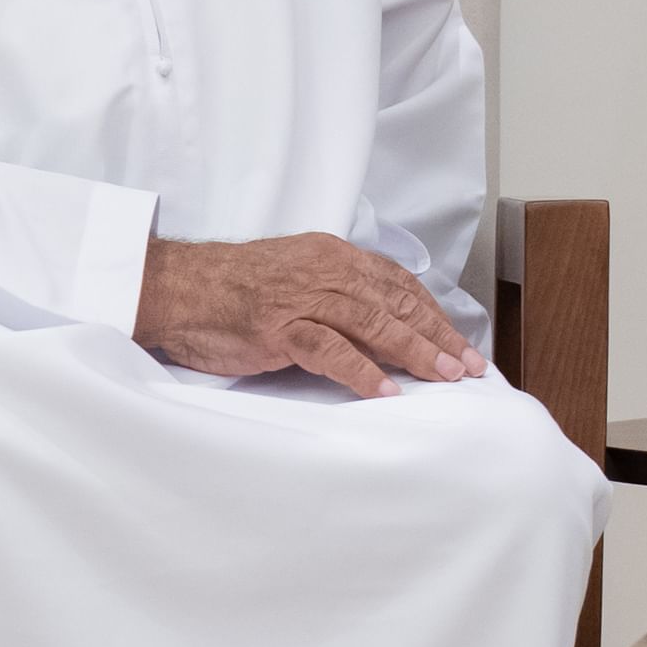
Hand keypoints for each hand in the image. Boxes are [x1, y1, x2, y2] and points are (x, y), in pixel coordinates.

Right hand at [137, 232, 478, 395]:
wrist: (177, 286)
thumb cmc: (232, 286)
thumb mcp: (294, 275)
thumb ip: (334, 291)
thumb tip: (377, 324)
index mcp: (334, 256)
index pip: (398, 285)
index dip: (433, 313)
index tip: (458, 340)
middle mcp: (327, 270)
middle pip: (396, 304)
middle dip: (438, 336)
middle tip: (469, 365)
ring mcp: (303, 298)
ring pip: (374, 324)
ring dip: (414, 352)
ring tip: (444, 376)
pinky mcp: (280, 327)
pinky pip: (331, 349)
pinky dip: (362, 371)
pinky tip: (386, 390)